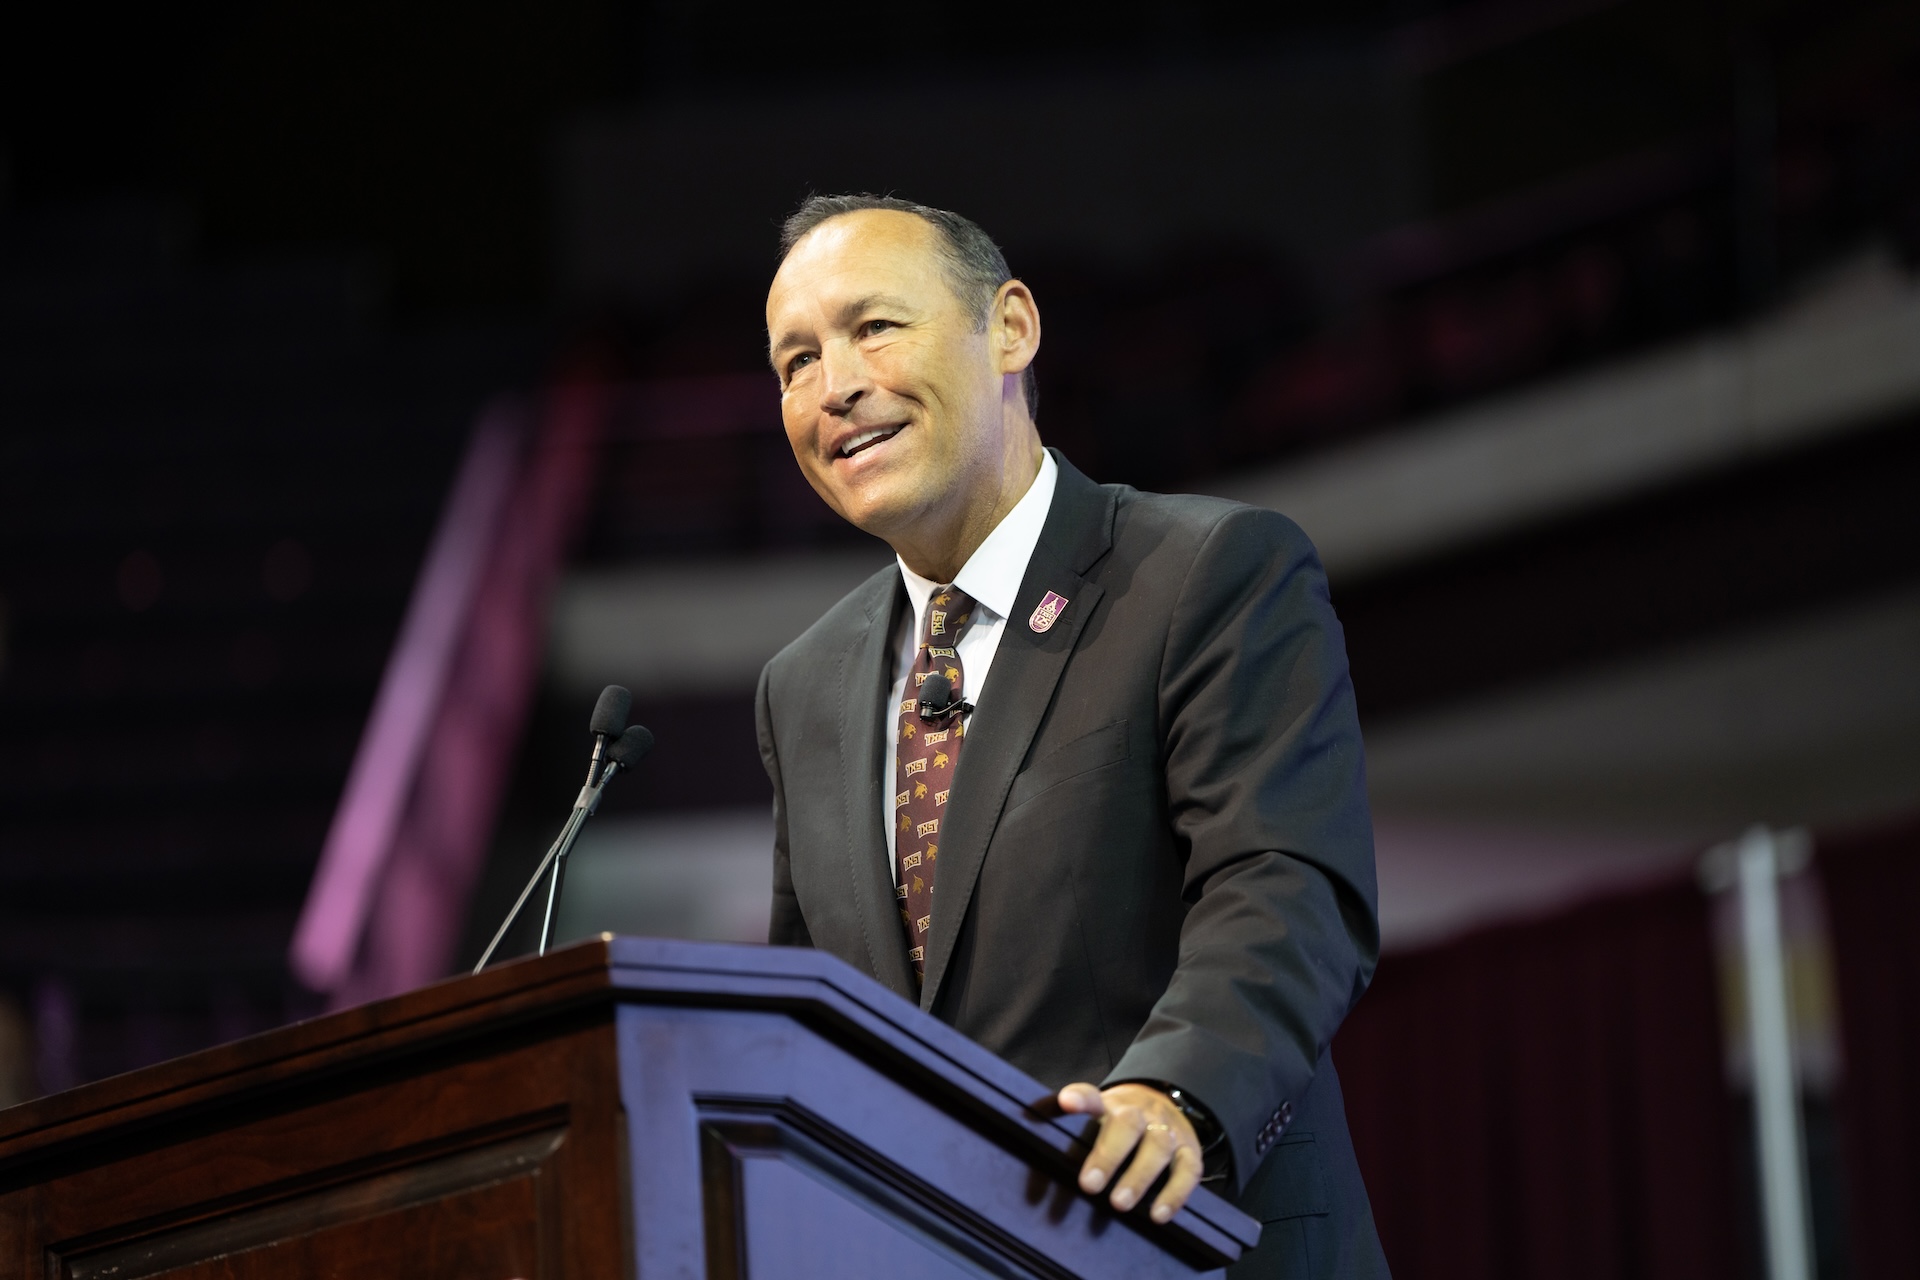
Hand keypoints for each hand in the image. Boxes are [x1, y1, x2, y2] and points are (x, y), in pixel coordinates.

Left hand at [1057, 1081, 1203, 1223]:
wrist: (1168, 1102)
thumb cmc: (1119, 1120)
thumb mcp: (1097, 1115)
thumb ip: (1066, 1124)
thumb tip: (1022, 1125)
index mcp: (1111, 1105)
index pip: (1093, 1095)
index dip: (1080, 1098)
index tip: (1065, 1102)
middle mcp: (1141, 1113)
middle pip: (1127, 1125)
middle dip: (1108, 1155)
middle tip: (1088, 1186)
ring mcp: (1168, 1131)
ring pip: (1157, 1147)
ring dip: (1138, 1177)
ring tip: (1119, 1204)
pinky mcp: (1190, 1151)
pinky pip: (1187, 1170)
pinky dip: (1174, 1194)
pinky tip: (1158, 1215)